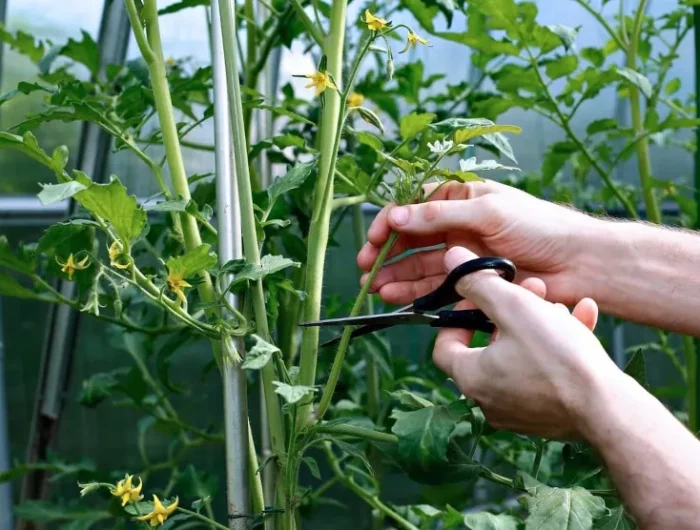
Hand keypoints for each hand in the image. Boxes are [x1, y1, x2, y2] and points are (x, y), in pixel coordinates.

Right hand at [357, 180, 599, 306]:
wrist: (579, 263)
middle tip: (365, 268)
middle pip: (412, 239)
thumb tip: (398, 215)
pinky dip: (415, 292)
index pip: (416, 207)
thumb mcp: (488, 211)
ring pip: (420, 265)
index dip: (392, 221)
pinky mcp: (471, 283)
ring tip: (375, 288)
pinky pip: (436, 287)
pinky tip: (396, 297)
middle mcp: (458, 226)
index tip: (374, 238)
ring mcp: (463, 255)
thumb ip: (440, 216)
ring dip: (396, 275)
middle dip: (387, 253)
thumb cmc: (539, 226)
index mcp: (462, 200)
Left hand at [435, 246, 620, 439]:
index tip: (481, 299)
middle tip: (532, 292)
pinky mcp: (549, 416)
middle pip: (488, 347)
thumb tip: (451, 259)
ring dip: (538, 326)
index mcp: (471, 378)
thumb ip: (480, 283)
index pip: (444, 346)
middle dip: (510, 313)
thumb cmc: (557, 358)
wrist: (609, 410)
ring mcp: (519, 412)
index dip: (458, 317)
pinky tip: (583, 318)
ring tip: (560, 306)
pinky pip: (546, 375)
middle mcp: (489, 400)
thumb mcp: (515, 307)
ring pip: (522, 357)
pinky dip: (559, 349)